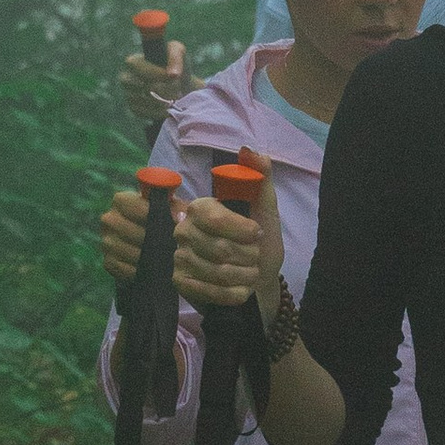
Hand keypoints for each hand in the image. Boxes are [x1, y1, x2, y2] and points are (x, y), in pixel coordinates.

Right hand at [97, 175, 177, 292]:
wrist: (151, 244)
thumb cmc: (163, 220)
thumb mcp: (171, 210)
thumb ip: (177, 209)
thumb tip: (180, 217)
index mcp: (121, 201)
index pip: (132, 206)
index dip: (151, 215)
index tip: (167, 224)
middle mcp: (109, 219)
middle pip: (131, 232)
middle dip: (153, 240)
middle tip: (170, 246)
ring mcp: (106, 242)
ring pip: (130, 253)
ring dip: (149, 258)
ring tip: (164, 258)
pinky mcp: (108, 262)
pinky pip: (125, 269)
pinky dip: (141, 271)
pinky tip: (152, 269)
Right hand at [119, 34, 186, 124]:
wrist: (179, 86)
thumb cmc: (175, 65)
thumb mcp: (178, 52)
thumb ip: (175, 56)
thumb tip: (173, 74)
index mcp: (133, 62)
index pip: (140, 69)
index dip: (157, 74)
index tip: (174, 77)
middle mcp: (126, 78)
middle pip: (143, 87)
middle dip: (164, 90)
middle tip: (178, 91)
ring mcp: (128, 95)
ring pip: (145, 101)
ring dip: (164, 101)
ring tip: (176, 98)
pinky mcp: (134, 108)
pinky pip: (145, 113)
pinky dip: (160, 112)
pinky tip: (169, 109)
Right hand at [175, 163, 283, 311]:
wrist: (259, 281)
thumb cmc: (260, 243)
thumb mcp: (266, 209)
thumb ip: (260, 179)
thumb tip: (253, 151)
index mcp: (200, 207)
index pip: (213, 217)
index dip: (241, 229)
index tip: (258, 234)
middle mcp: (183, 230)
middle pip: (219, 249)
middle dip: (248, 256)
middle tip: (255, 257)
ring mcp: (179, 258)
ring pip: (217, 272)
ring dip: (245, 276)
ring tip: (252, 273)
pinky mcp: (181, 283)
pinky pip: (210, 292)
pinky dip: (235, 293)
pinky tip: (243, 290)